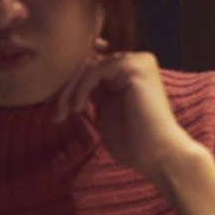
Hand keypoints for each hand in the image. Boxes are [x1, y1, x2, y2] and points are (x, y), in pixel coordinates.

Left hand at [54, 45, 200, 180]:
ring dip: (70, 91)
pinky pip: (94, 70)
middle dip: (66, 90)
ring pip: (88, 66)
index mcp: (131, 70)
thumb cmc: (133, 139)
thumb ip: (92, 91)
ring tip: (64, 114)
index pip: (91, 69)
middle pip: (88, 64)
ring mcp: (137, 61)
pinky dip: (81, 89)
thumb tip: (64, 80)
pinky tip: (78, 109)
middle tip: (57, 115)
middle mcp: (136, 60)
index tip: (59, 114)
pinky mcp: (135, 67)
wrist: (157, 153)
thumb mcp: (105, 108)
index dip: (70, 89)